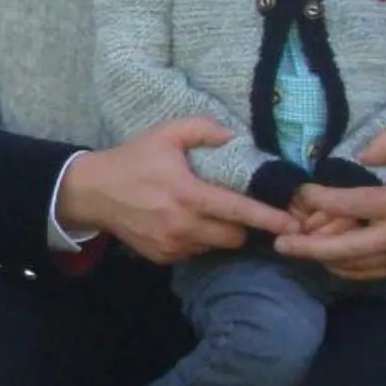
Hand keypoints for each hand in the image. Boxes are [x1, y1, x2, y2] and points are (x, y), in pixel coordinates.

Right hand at [57, 119, 297, 264]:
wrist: (91, 192)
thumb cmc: (131, 160)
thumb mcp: (164, 134)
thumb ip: (202, 128)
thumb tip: (234, 137)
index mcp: (188, 195)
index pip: (239, 211)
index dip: (269, 218)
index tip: (294, 223)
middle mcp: (183, 225)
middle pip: (234, 237)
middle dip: (242, 226)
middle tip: (236, 211)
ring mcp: (172, 245)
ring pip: (214, 247)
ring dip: (217, 233)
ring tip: (203, 214)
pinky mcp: (162, 256)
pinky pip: (193, 252)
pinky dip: (195, 240)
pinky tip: (180, 223)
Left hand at [276, 134, 385, 280]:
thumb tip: (358, 156)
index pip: (354, 204)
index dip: (323, 199)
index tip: (302, 192)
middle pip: (348, 248)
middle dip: (311, 248)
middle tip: (280, 243)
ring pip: (354, 265)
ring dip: (322, 258)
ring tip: (295, 248)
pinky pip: (367, 273)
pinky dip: (342, 268)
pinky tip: (323, 258)